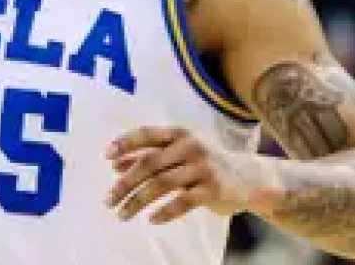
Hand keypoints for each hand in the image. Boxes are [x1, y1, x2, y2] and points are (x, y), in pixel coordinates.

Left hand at [106, 126, 266, 222]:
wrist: (249, 177)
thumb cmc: (205, 163)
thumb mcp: (178, 154)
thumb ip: (149, 155)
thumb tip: (115, 164)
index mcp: (179, 134)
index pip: (147, 134)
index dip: (125, 143)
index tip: (106, 157)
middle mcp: (190, 146)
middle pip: (149, 163)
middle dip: (125, 183)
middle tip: (108, 200)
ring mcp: (202, 167)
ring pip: (162, 184)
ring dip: (138, 201)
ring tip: (122, 215)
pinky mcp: (213, 189)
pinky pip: (183, 202)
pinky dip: (165, 212)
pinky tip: (151, 220)